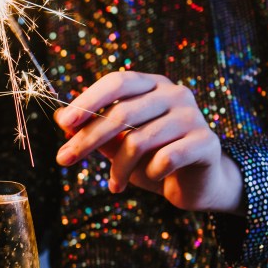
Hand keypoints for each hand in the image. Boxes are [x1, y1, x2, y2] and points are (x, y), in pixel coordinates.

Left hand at [54, 71, 243, 213]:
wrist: (196, 183)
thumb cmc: (151, 158)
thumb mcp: (117, 143)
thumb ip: (94, 129)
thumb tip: (61, 119)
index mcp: (152, 86)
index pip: (117, 82)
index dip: (88, 100)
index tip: (63, 123)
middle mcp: (174, 94)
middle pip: (122, 112)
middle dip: (88, 139)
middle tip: (63, 160)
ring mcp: (193, 116)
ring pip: (139, 140)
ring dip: (119, 168)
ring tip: (114, 185)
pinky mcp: (206, 142)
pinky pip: (165, 159)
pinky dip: (150, 173)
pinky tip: (151, 178)